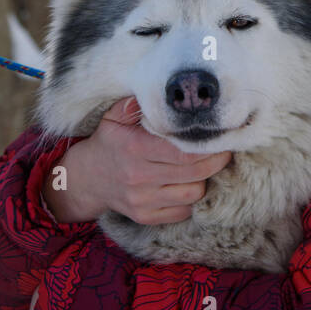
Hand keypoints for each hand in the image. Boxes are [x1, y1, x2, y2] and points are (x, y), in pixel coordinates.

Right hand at [41, 96, 232, 224]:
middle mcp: (138, 177)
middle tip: (224, 150)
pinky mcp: (145, 216)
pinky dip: (191, 199)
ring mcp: (142, 200)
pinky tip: (188, 183)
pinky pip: (183, 212)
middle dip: (216, 161)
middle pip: (195, 172)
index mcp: (135, 148)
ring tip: (205, 166)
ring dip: (204, 180)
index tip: (222, 137)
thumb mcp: (114, 118)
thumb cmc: (109, 143)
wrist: (86, 179)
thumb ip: (135, 105)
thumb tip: (158, 92)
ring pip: (193, 194)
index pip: (183, 151)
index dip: (209, 146)